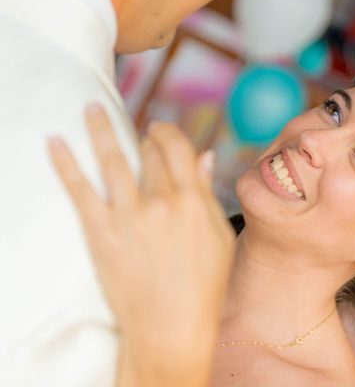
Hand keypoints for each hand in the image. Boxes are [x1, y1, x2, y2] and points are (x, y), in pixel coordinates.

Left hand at [47, 104, 234, 385]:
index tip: (159, 127)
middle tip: (135, 131)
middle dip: (142, 136)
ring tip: (90, 108)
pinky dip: (64, 163)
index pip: (178, 148)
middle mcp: (162, 202)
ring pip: (112, 158)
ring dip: (99, 128)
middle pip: (148, 151)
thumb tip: (205, 156)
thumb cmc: (203, 285)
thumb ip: (208, 193)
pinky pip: (79, 189)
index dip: (167, 132)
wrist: (171, 327)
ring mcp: (129, 216)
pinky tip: (54, 142)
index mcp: (194, 200)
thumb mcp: (218, 236)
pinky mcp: (100, 232)